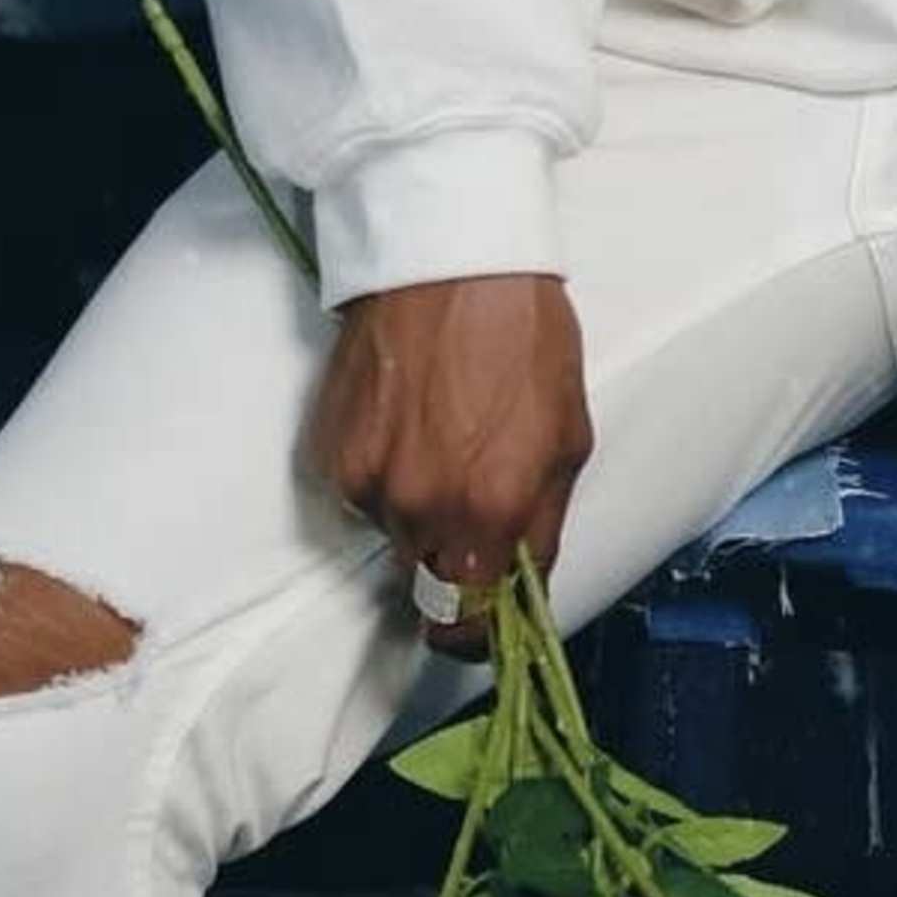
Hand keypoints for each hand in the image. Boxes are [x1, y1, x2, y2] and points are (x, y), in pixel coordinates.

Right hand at [305, 273, 592, 653]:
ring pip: (393, 536)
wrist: (445, 262)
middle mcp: (419, 507)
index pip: (465, 624)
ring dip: (418, 512)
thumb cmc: (521, 338)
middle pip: (428, 582)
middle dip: (453, 560)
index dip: (475, 635)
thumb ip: (542, 528)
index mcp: (488, 509)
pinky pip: (359, 497)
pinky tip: (406, 422)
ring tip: (441, 441)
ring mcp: (366, 482)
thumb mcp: (568, 439)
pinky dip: (382, 476)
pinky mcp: (328, 454)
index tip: (483, 625)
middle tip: (474, 503)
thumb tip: (522, 588)